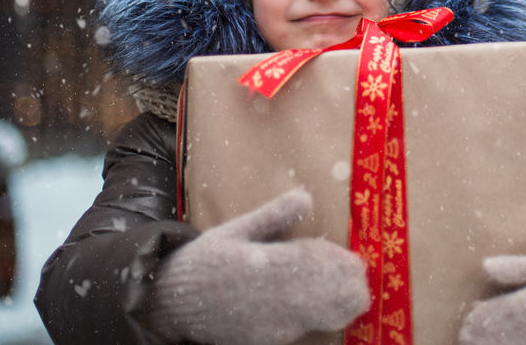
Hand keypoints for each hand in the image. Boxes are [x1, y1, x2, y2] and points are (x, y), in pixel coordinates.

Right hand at [141, 188, 369, 344]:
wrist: (172, 303)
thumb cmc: (205, 260)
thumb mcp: (236, 230)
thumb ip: (273, 216)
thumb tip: (306, 196)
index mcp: (266, 264)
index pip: (318, 262)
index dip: (340, 260)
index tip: (350, 254)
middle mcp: (274, 297)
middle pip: (331, 293)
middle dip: (348, 282)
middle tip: (354, 271)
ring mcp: (273, 323)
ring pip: (325, 315)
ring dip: (339, 300)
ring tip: (345, 287)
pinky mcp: (268, 340)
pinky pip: (304, 328)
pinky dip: (318, 315)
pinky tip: (320, 303)